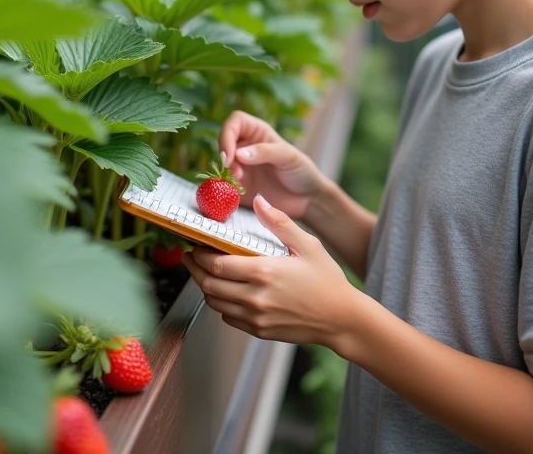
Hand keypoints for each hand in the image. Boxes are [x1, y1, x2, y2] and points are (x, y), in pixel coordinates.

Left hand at [183, 195, 361, 347]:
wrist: (341, 319)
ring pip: (215, 303)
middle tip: (191, 257)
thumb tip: (259, 201)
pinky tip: (226, 292)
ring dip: (205, 287)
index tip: (196, 244)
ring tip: (204, 273)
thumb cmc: (327, 281)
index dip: (200, 254)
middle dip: (195, 270)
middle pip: (209, 285)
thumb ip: (280, 223)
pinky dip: (221, 304)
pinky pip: (228, 318)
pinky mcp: (259, 330)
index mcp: (264, 272)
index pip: (217, 264)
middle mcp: (255, 297)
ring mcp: (256, 317)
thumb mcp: (308, 245)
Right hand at [217, 111, 328, 220]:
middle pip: (223, 143)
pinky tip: (236, 193)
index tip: (229, 154)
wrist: (307, 199)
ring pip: (221, 164)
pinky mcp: (239, 186)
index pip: (234, 122)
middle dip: (225, 157)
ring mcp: (241, 166)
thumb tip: (237, 154)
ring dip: (224, 173)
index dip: (227, 134)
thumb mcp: (288, 157)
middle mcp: (245, 146)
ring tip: (239, 183)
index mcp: (257, 132)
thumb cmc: (302, 171)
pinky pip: (223, 184)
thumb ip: (264, 152)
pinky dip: (224, 188)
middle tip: (235, 173)